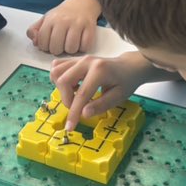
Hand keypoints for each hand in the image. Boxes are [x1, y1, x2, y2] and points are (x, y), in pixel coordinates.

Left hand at [26, 0, 99, 54]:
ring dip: (71, 50)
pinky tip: (80, 41)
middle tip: (60, 44)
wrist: (82, 2)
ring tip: (70, 43)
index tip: (49, 44)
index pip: (42, 42)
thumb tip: (35, 42)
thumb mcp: (46, 18)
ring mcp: (77, 24)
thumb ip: (35, 30)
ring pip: (71, 49)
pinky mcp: (90, 27)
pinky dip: (83, 47)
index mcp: (51, 19)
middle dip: (57, 50)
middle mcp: (63, 21)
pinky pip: (85, 46)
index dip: (45, 47)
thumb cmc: (63, 14)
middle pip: (56, 48)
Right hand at [50, 51, 167, 129]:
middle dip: (66, 99)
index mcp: (100, 71)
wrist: (129, 66)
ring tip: (75, 94)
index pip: (81, 94)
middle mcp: (86, 61)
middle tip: (78, 108)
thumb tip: (84, 114)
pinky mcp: (75, 59)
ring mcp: (80, 58)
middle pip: (63, 80)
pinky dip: (60, 79)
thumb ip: (101, 105)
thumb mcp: (118, 97)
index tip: (70, 127)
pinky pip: (58, 66)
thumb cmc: (125, 82)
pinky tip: (72, 86)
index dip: (74, 113)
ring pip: (57, 71)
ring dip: (61, 88)